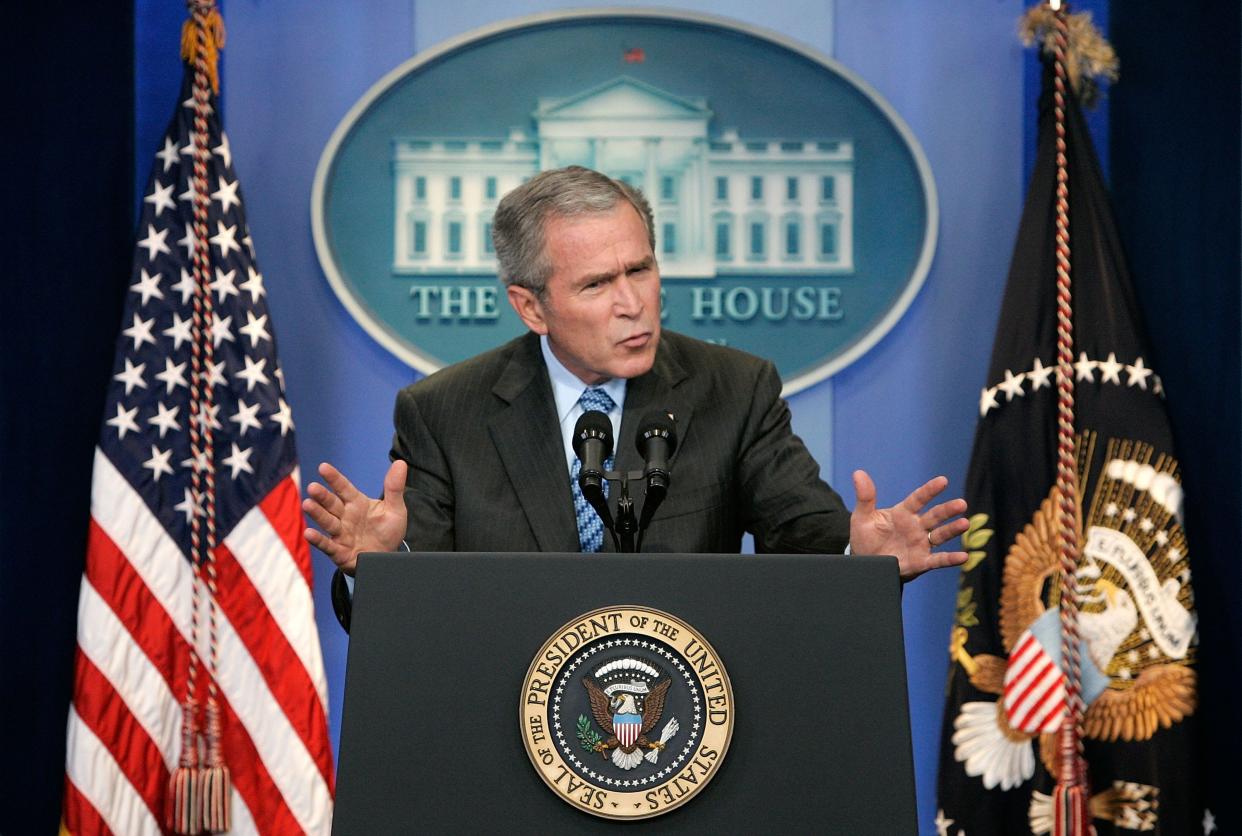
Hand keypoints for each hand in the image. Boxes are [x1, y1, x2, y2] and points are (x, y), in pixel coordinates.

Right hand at [302, 460, 407, 574]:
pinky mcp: (339, 552)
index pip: (344, 488)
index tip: (323, 467)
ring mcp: (341, 534)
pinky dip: (318, 540)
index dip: (334, 478)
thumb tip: (400, 463)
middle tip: (312, 487)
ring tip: (307, 504)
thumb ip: (394, 488)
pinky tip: (309, 533)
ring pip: (328, 522)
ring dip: (317, 514)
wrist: (387, 558)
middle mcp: (346, 517)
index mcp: (357, 503)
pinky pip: (328, 545)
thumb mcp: (395, 509)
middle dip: (322, 496)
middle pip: (332, 504)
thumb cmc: (387, 531)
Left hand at [849, 469, 968, 581]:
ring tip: (964, 523)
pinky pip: (937, 560)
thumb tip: (858, 473)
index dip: (930, 490)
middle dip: (948, 510)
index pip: (918, 499)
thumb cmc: (865, 538)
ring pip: (940, 535)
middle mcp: (915, 527)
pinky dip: (950, 559)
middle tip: (961, 504)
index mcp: (903, 513)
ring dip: (953, 530)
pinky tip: (964, 556)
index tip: (943, 481)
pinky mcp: (920, 562)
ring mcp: (920, 544)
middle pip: (935, 516)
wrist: (865, 563)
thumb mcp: (862, 517)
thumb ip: (865, 497)